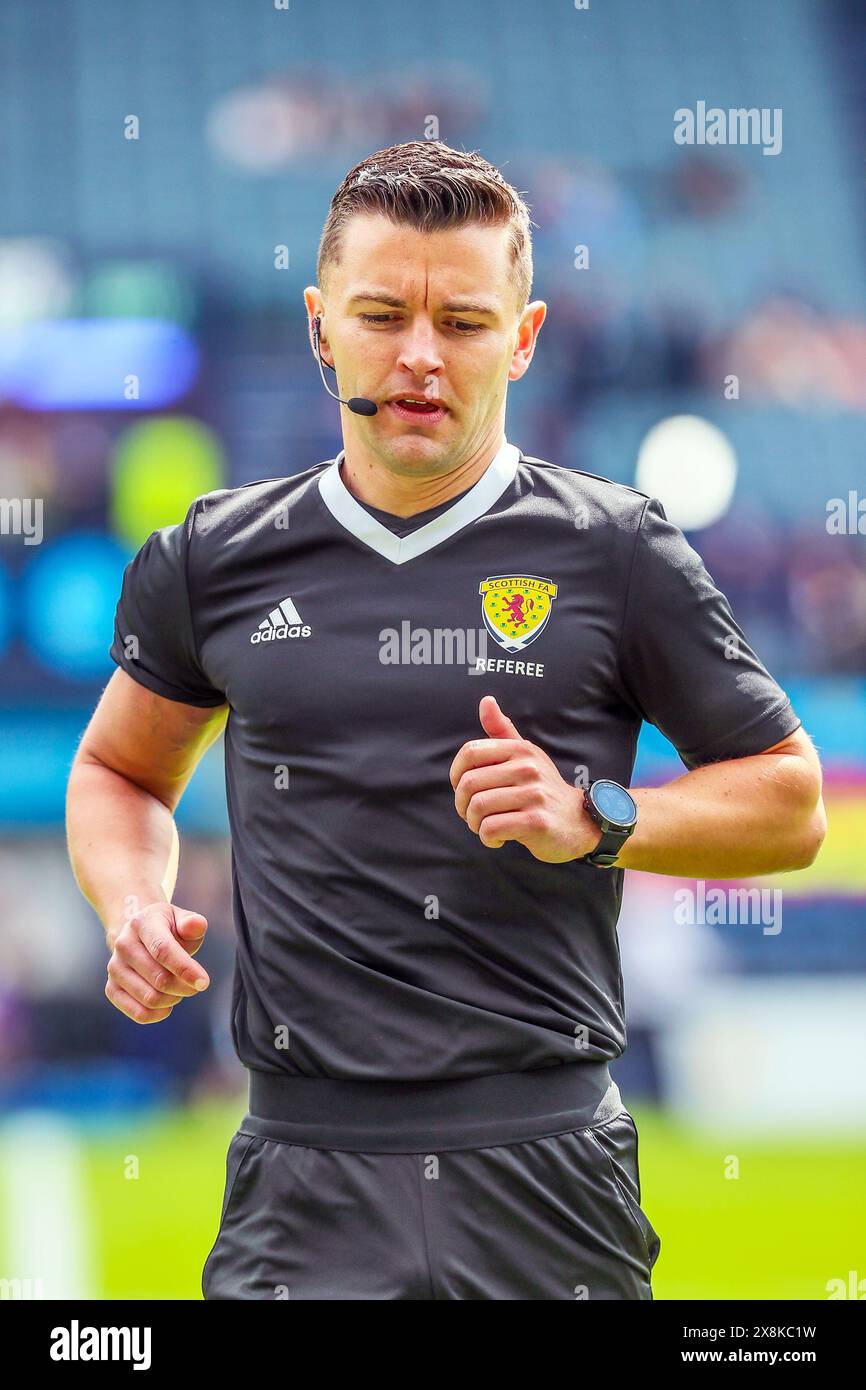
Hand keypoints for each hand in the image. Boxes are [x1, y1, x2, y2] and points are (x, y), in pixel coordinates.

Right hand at [105, 902, 209, 1024]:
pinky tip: (168, 1003)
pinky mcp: (112, 988)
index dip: (185, 969)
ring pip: (150, 998)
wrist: (140, 936)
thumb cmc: (168, 930)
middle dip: (184, 987)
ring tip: (179, 988)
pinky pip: (139, 1013)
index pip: (162, 950)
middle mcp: (123, 945)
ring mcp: (115, 968)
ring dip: (173, 999)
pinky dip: (160, 1013)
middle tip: (195, 984)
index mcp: (142, 923)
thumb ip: (193, 923)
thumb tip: (195, 926)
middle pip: (159, 979)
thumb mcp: (182, 920)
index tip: (204, 983)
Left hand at [449, 696, 602, 861]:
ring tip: (484, 827)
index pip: (470, 752)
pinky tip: (497, 839)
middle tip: (472, 815)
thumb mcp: (525, 756)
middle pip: (470, 784)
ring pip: (478, 807)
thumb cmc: (542, 789)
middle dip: (462, 805)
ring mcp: (534, 794)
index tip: (463, 789)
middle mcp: (528, 768)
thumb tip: (486, 700)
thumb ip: (502, 731)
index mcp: (521, 750)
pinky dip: (487, 837)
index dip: (456, 774)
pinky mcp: (536, 821)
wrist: (578, 822)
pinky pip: (492, 828)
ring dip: (474, 823)